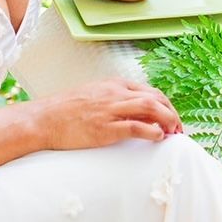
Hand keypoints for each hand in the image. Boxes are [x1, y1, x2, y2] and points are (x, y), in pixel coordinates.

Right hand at [39, 78, 182, 148]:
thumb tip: (133, 111)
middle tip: (179, 129)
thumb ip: (113, 99)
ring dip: (167, 119)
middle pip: (155, 97)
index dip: (166, 105)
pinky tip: (158, 137)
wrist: (43, 119)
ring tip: (174, 133)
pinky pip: (135, 127)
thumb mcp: (93, 95)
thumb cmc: (65, 111)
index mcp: (114, 84)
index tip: (172, 119)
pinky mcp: (104, 128)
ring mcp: (110, 110)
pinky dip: (151, 131)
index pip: (150, 91)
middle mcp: (115, 93)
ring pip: (150, 107)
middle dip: (172, 112)